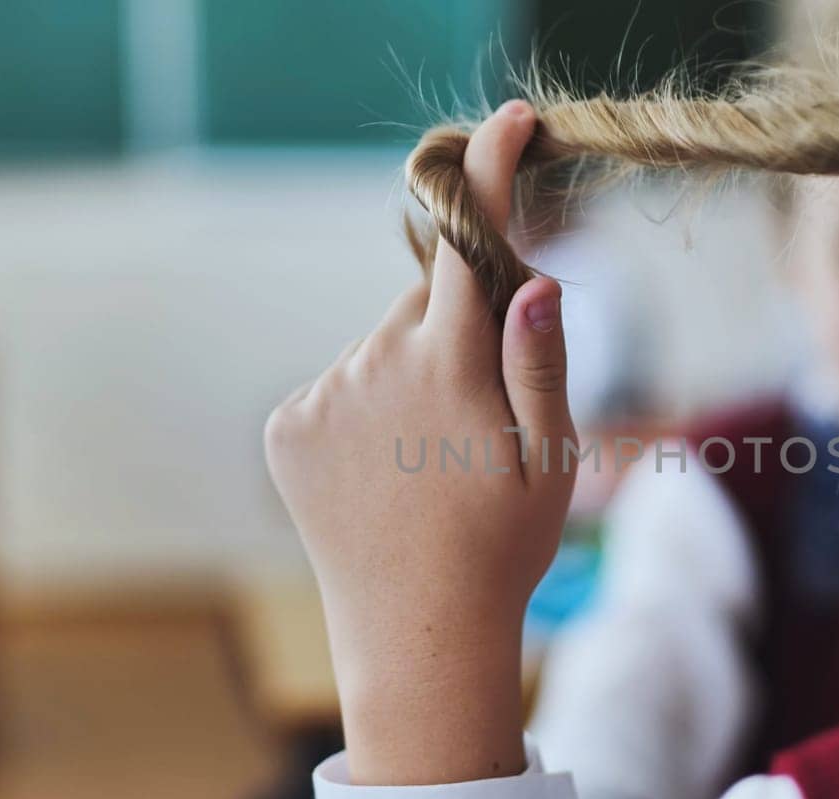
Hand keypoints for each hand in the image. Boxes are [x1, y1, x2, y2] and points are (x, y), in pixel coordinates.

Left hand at [265, 101, 575, 784]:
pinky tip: (387, 470)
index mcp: (448, 366)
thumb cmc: (503, 548)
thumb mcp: (552, 458)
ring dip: (413, 369)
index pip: (468, 239)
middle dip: (460, 322)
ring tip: (432, 459)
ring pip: (383, 345)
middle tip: (484, 409)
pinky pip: (341, 383)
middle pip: (426, 301)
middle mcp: (373, 364)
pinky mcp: (286, 424)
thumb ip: (540, 359)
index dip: (488, 170)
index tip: (506, 123)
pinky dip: (368, 404)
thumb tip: (534, 276)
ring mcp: (322, 395)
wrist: (416, 636)